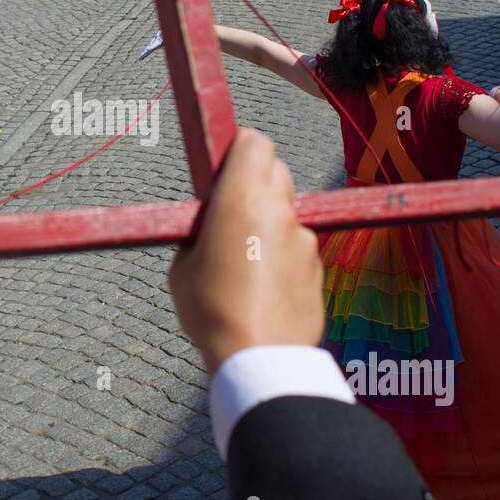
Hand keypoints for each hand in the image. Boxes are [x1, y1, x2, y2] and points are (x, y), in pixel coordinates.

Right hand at [168, 128, 324, 376]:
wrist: (258, 356)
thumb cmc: (214, 311)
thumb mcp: (182, 265)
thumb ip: (199, 231)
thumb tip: (208, 224)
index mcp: (241, 198)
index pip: (253, 142)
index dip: (238, 150)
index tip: (225, 166)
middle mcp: (278, 210)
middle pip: (275, 170)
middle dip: (255, 182)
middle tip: (231, 208)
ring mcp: (303, 238)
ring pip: (287, 212)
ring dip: (269, 222)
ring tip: (243, 259)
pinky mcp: (316, 266)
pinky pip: (297, 247)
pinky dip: (282, 255)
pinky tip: (262, 286)